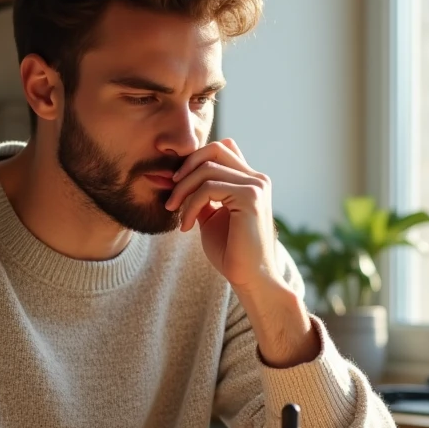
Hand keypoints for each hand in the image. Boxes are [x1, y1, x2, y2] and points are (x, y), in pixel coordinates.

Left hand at [165, 139, 278, 291]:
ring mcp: (256, 186)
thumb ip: (201, 195)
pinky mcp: (250, 197)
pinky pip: (209, 188)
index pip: (222, 149)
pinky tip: (186, 226)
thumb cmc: (231, 252)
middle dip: (186, 167)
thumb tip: (178, 178)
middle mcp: (257, 179)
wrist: (250, 278)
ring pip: (207, 168)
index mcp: (250, 181)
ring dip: (183, 190)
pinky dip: (190, 205)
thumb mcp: (211, 217)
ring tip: (174, 212)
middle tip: (171, 194)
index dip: (195, 160)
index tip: (176, 184)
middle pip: (215, 149)